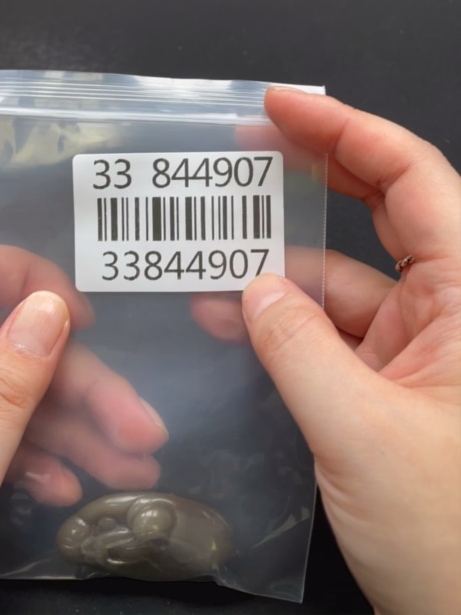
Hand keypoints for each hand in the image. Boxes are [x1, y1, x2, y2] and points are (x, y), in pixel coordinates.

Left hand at [0, 244, 167, 614]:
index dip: (27, 281)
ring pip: (19, 398)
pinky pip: (4, 438)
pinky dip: (44, 460)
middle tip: (142, 431)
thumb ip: (4, 392)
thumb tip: (50, 306)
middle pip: (12, 350)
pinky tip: (71, 490)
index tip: (84, 321)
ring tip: (135, 468)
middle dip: (82, 390)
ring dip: (79, 432)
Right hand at [241, 89, 460, 614]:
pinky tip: (235, 318)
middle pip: (385, 210)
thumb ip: (298, 350)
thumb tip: (252, 289)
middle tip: (253, 142)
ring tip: (215, 250)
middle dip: (317, 173)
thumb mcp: (363, 435)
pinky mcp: (398, 384)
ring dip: (283, 265)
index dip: (348, 132)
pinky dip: (287, 322)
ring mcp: (425, 347)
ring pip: (348, 277)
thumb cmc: (459, 542)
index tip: (284, 108)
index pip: (413, 181)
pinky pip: (336, 331)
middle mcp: (455, 310)